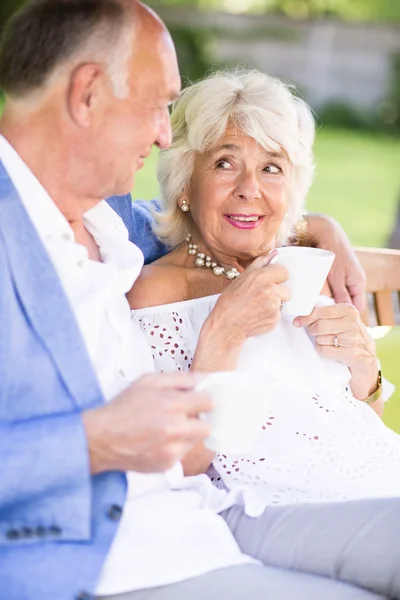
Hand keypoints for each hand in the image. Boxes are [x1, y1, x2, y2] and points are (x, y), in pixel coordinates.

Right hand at [83, 373, 211, 473]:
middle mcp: (174, 429)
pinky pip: (182, 454)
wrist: (101, 439)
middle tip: (183, 416)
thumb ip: (180, 379)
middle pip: (207, 426)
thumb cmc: (122, 408)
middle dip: (197, 420)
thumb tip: (203, 379)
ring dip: (186, 434)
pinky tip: (158, 441)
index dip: (203, 400)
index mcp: (171, 404)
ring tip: (165, 429)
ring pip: (195, 441)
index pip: (208, 403)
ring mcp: (172, 450)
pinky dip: (174, 447)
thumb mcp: (148, 381)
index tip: (198, 401)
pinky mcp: (167, 465)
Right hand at [192, 254, 290, 371]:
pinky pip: (278, 315)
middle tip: (262, 297)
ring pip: (282, 303)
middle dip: (278, 293)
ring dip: (274, 304)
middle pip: (287, 289)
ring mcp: (273, 306)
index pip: (284, 272)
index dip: (277, 277)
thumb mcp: (242, 278)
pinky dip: (270, 316)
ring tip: (258, 307)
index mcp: (261, 277)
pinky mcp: (274, 319)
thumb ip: (260, 264)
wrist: (226, 324)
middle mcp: (270, 290)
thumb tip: (274, 253)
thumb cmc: (230, 300)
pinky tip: (258, 315)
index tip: (270, 282)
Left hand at [295, 304, 378, 399]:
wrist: (367, 360)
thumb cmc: (349, 337)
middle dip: (312, 331)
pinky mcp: (351, 354)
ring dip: (320, 342)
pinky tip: (332, 351)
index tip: (297, 322)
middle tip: (317, 334)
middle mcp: (352, 323)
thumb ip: (325, 314)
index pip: (320, 311)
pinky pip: (324, 350)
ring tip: (331, 343)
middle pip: (318, 326)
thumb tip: (302, 313)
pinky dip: (323, 351)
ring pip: (320, 338)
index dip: (306, 317)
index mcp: (349, 310)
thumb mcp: (342, 321)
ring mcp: (353, 339)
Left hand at [307, 214, 366, 310]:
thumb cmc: (333, 252)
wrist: (326, 230)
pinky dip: (323, 292)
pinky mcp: (334, 272)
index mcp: (358, 283)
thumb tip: (341, 312)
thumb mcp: (336, 276)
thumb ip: (340, 294)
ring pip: (337, 295)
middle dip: (334, 310)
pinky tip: (311, 297)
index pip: (356, 307)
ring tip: (313, 308)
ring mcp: (344, 277)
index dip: (344, 315)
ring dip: (327, 301)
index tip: (330, 321)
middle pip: (346, 302)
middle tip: (318, 316)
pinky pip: (331, 287)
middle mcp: (353, 281)